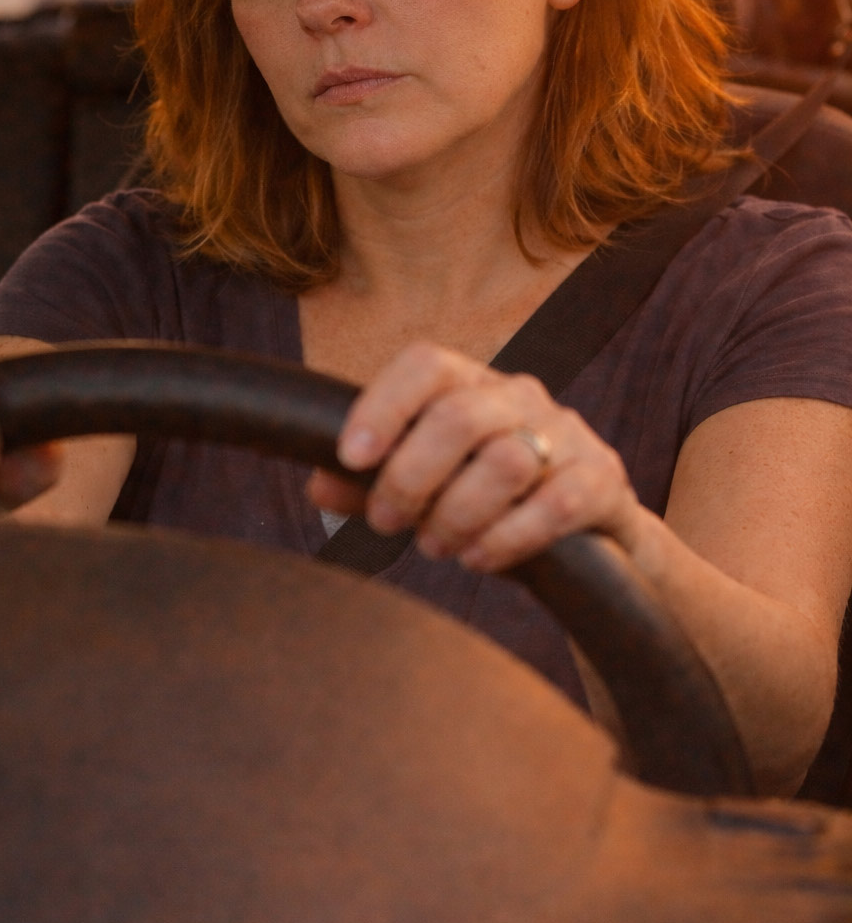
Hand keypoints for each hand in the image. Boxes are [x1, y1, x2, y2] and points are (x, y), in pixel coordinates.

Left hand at [308, 341, 640, 568]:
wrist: (593, 539)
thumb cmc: (492, 504)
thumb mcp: (429, 490)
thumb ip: (373, 485)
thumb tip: (319, 485)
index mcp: (471, 386)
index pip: (426, 365)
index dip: (383, 405)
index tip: (350, 456)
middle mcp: (520, 398)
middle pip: (459, 416)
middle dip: (411, 477)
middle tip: (388, 522)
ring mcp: (567, 436)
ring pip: (506, 461)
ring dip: (457, 514)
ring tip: (436, 547)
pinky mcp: (602, 481)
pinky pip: (556, 504)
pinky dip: (508, 537)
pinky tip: (479, 557)